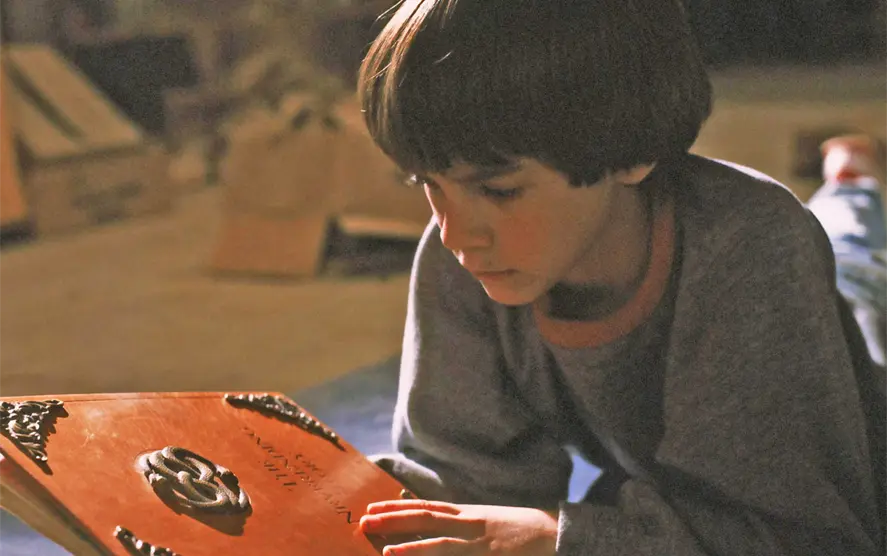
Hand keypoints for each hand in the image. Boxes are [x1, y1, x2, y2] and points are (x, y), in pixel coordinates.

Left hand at [359, 499, 558, 554]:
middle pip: (427, 519)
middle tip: (364, 521)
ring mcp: (482, 545)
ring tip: (386, 551)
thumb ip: (464, 523)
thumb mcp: (491, 522)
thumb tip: (438, 524)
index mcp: (470, 515)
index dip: (398, 507)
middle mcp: (472, 525)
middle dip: (394, 521)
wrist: (561, 536)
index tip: (373, 507)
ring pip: (442, 546)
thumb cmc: (525, 532)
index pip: (427, 508)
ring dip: (413, 548)